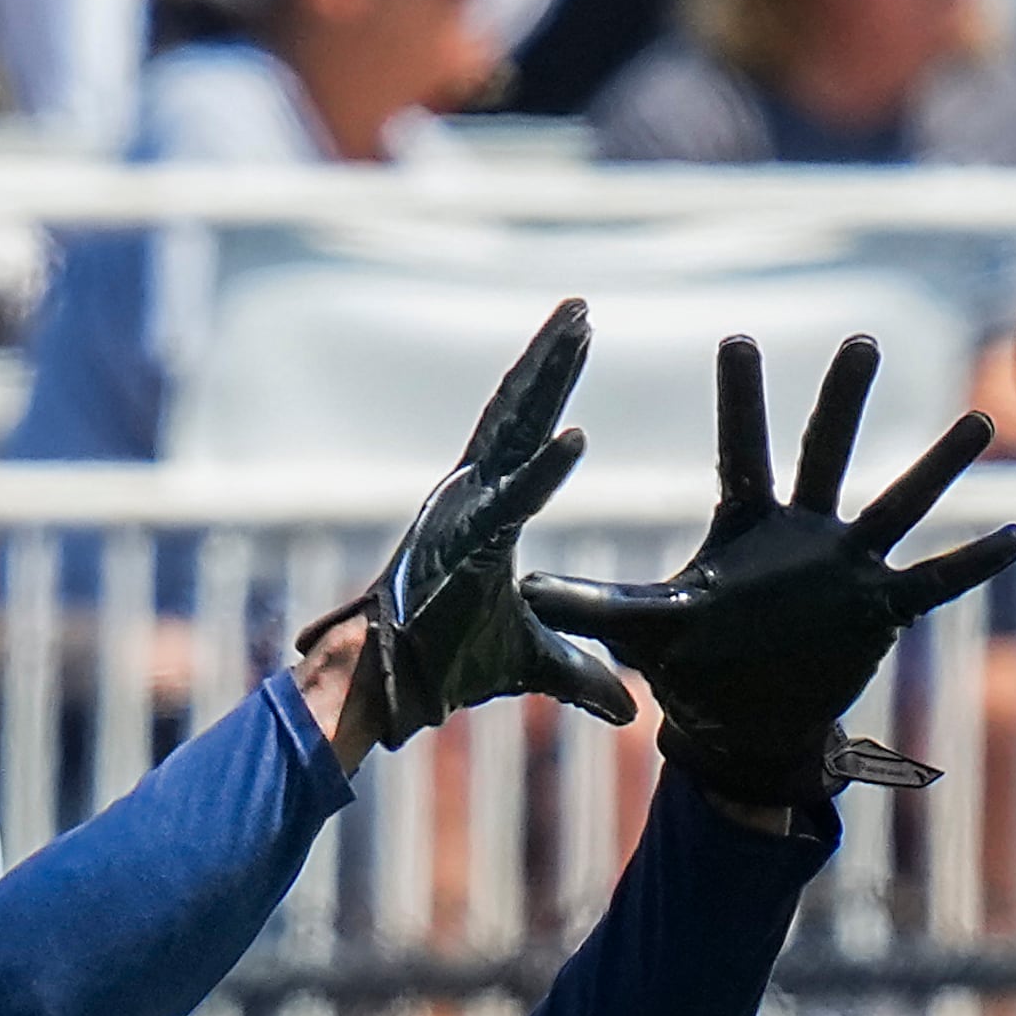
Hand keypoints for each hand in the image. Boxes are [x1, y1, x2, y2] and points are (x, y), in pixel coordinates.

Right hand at [295, 299, 635, 749]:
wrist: (387, 689)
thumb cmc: (444, 663)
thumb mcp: (531, 663)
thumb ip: (579, 675)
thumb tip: (628, 710)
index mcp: (484, 509)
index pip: (525, 433)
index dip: (550, 385)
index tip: (578, 336)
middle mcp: (468, 496)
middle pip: (517, 412)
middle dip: (550, 357)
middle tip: (581, 305)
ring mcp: (462, 515)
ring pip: (510, 435)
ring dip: (546, 380)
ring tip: (577, 327)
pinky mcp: (461, 547)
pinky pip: (511, 504)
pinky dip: (544, 473)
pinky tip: (577, 436)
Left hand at [520, 334, 1015, 804]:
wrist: (744, 722)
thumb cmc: (691, 668)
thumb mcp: (640, 631)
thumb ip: (591, 606)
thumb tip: (524, 586)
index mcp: (743, 525)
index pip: (740, 449)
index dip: (737, 399)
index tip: (738, 337)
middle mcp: (802, 531)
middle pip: (825, 452)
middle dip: (842, 401)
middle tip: (862, 339)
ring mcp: (847, 567)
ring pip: (897, 505)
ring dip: (935, 468)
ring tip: (979, 425)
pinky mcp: (878, 610)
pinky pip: (933, 581)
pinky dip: (971, 563)